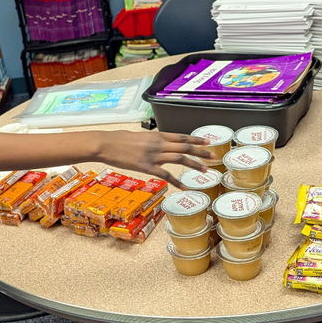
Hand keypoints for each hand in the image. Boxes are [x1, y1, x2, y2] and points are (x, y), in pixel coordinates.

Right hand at [97, 131, 215, 186]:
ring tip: (206, 170)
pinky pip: (166, 175)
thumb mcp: (139, 137)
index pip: (181, 136)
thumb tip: (159, 144)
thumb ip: (152, 141)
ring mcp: (154, 155)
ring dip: (195, 164)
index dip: (196, 138)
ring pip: (180, 158)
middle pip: (185, 146)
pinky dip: (177, 181)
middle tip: (214, 155)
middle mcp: (159, 144)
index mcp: (157, 135)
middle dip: (201, 151)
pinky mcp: (147, 166)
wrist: (106, 144)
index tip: (208, 141)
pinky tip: (185, 187)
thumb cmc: (119, 140)